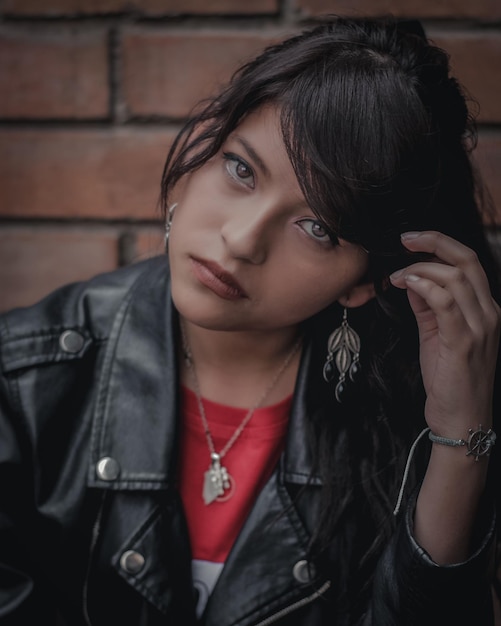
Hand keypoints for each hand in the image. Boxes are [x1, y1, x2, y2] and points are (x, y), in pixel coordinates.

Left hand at [389, 231, 500, 437]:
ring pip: (455, 277)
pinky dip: (424, 286)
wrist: (460, 418)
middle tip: (404, 240)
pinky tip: (405, 284)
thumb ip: (427, 305)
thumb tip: (412, 279)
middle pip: (467, 260)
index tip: (411, 240)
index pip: (469, 263)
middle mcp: (489, 313)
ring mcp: (480, 327)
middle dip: (433, 242)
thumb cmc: (449, 378)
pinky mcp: (464, 341)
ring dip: (420, 269)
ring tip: (397, 276)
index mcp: (485, 309)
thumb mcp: (436, 334)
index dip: (440, 244)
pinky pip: (446, 301)